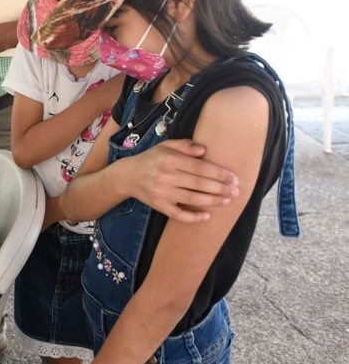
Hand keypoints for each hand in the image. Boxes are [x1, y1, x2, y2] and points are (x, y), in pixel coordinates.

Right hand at [124, 139, 239, 222]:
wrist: (127, 176)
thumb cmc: (151, 159)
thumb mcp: (165, 146)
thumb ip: (184, 145)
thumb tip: (204, 150)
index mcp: (169, 159)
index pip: (199, 167)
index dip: (218, 173)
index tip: (233, 177)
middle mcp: (165, 175)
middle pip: (198, 183)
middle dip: (220, 188)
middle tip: (236, 191)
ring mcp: (162, 192)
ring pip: (192, 198)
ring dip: (212, 201)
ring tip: (228, 201)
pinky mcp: (159, 205)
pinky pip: (178, 214)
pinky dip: (193, 217)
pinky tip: (206, 216)